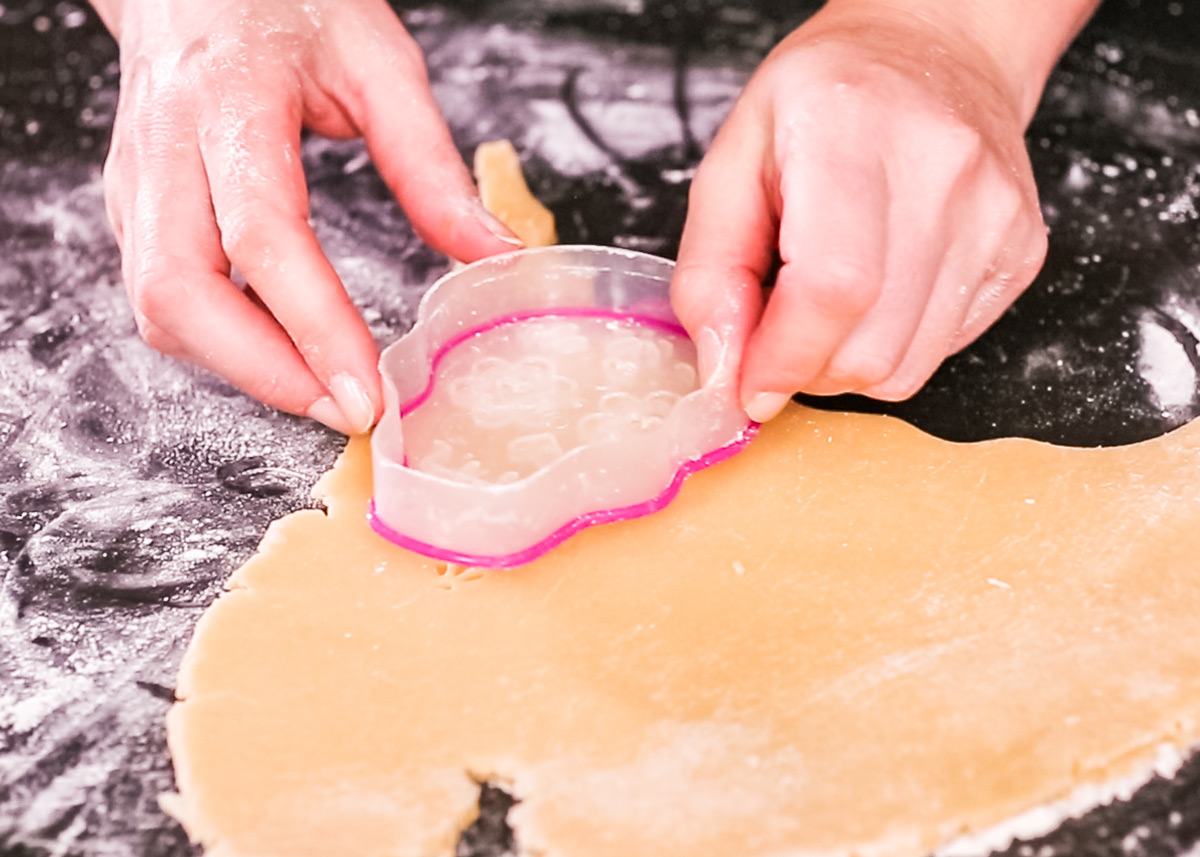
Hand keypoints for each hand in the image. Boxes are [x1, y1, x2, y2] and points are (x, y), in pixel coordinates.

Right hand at [98, 0, 521, 433]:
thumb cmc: (288, 4)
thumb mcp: (380, 62)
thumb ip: (432, 166)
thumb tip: (493, 255)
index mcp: (229, 99)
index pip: (261, 234)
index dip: (312, 326)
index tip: (366, 393)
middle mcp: (163, 147)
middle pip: (179, 293)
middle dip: (263, 373)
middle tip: (346, 412)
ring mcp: (134, 183)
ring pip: (160, 310)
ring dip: (242, 368)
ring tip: (324, 388)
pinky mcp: (129, 209)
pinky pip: (162, 300)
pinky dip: (222, 344)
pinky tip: (280, 351)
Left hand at [672, 2, 1063, 421]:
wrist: (938, 50)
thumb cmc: (825, 99)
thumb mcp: (732, 159)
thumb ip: (711, 269)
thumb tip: (721, 367)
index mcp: (853, 131)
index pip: (832, 289)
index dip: (781, 359)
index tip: (745, 385)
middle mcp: (942, 172)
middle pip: (869, 348)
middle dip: (805, 369)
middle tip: (779, 330)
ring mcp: (995, 218)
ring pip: (906, 368)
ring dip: (846, 364)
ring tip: (827, 303)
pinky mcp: (1021, 254)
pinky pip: (940, 352)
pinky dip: (892, 345)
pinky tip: (879, 290)